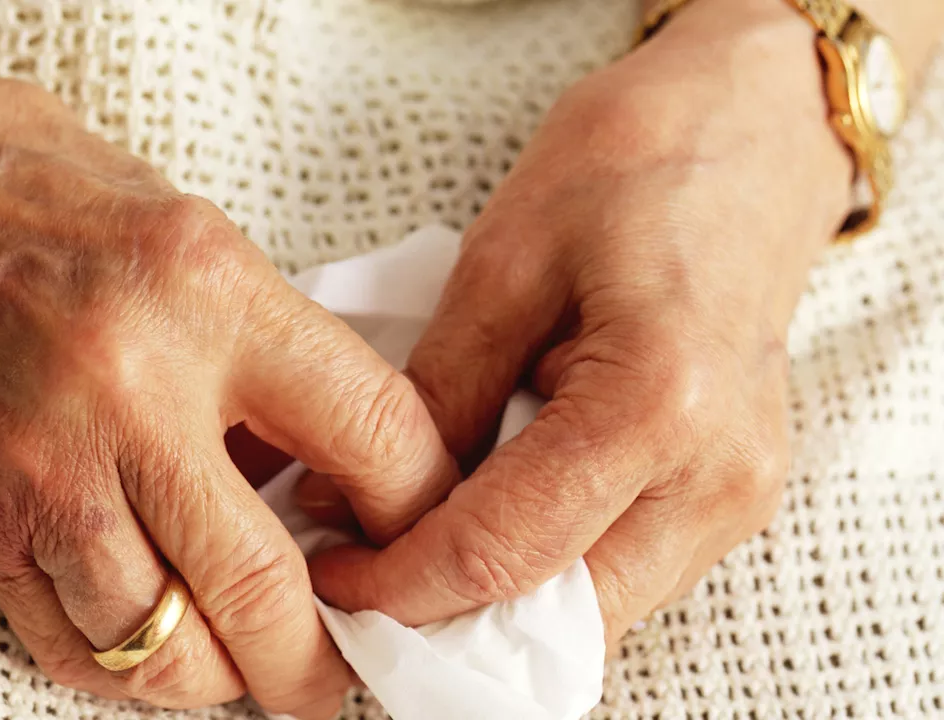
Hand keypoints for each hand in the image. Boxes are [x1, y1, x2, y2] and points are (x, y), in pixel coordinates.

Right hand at [0, 4, 458, 715]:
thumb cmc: (15, 186)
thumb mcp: (186, 229)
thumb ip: (265, 348)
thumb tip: (322, 459)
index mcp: (208, 294)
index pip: (374, 434)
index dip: (422, 504)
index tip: (417, 530)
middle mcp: (128, 390)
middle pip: (266, 583)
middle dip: (323, 659)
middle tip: (343, 670)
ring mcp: (42, 466)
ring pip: (164, 645)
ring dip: (227, 677)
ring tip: (253, 664)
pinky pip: (71, 645)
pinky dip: (131, 664)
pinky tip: (160, 641)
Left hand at [305, 0, 853, 645]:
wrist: (756, 129)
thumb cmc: (636, 162)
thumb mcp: (503, 261)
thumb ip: (434, 394)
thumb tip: (350, 497)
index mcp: (660, 404)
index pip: (505, 554)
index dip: (398, 584)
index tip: (327, 578)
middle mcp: (718, 477)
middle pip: (558, 621)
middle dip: (445, 614)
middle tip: (357, 571)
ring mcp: (740, 496)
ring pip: (593, 616)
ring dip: (496, 600)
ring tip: (411, 540)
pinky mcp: (732, 494)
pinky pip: (622, 574)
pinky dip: (545, 571)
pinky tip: (486, 517)